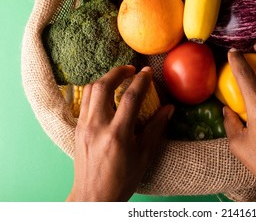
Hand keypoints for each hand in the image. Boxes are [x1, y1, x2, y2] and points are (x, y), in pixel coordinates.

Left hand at [66, 65, 173, 201]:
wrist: (93, 197)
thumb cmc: (122, 179)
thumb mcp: (144, 155)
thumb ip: (156, 128)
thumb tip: (169, 108)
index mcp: (117, 134)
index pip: (130, 97)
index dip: (141, 81)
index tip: (148, 72)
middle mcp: (97, 126)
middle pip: (104, 86)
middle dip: (118, 72)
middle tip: (131, 68)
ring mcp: (84, 127)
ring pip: (90, 91)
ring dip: (105, 79)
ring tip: (119, 77)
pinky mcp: (77, 129)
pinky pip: (84, 101)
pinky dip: (96, 91)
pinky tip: (106, 93)